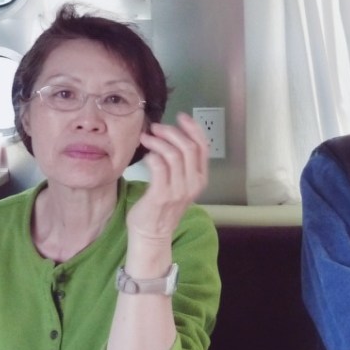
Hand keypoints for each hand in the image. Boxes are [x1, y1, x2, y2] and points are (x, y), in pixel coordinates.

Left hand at [126, 112, 208, 245]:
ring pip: (173, 154)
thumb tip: (172, 134)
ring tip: (146, 138)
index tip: (181, 116)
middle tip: (156, 128)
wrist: (152, 233)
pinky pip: (159, 166)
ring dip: (158, 141)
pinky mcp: (161, 195)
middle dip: (171, 132)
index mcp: (200, 178)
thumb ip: (181, 163)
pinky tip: (146, 155)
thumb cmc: (162, 206)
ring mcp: (178, 190)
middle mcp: (193, 183)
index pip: (203, 146)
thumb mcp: (179, 183)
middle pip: (188, 147)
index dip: (193, 128)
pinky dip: (152, 155)